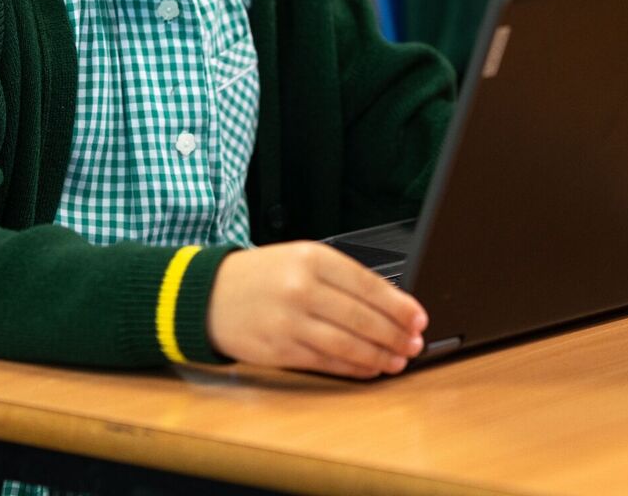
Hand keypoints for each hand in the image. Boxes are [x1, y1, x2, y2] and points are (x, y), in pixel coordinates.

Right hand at [206, 242, 427, 378]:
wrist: (209, 295)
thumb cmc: (262, 277)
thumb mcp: (301, 259)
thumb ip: (342, 278)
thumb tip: (391, 305)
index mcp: (312, 258)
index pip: (368, 284)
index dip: (399, 306)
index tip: (418, 319)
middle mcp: (301, 288)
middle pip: (362, 317)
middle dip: (395, 334)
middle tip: (415, 343)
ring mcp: (289, 321)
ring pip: (347, 344)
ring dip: (378, 356)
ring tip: (398, 360)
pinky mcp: (279, 349)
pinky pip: (325, 362)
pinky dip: (352, 368)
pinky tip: (368, 369)